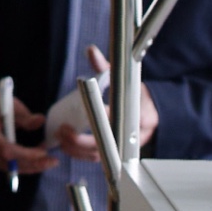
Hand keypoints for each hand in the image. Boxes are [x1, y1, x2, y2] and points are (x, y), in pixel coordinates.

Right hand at [0, 87, 54, 176]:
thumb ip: (25, 116)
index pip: (6, 149)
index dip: (26, 154)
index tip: (44, 152)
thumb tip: (41, 121)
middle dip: (33, 164)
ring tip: (48, 160)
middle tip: (53, 161)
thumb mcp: (12, 105)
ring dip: (30, 166)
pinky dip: (23, 164)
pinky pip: (7, 166)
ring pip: (10, 168)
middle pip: (9, 163)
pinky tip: (37, 160)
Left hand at [57, 47, 158, 162]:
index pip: (117, 122)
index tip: (87, 118)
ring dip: (76, 149)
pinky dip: (80, 154)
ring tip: (61, 135)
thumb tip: (91, 51)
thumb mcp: (122, 77)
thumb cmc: (135, 94)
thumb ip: (104, 66)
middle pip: (105, 146)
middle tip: (64, 129)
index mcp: (138, 117)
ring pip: (99, 156)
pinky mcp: (115, 153)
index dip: (101, 122)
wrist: (151, 111)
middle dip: (81, 141)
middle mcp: (131, 135)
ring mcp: (123, 146)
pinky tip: (65, 144)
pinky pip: (96, 158)